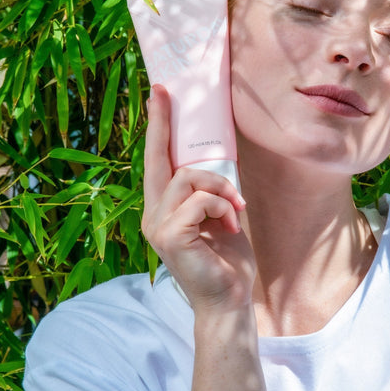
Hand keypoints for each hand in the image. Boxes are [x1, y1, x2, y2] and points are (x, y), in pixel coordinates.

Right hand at [142, 84, 255, 314]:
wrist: (229, 299)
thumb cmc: (226, 258)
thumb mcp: (219, 216)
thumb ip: (210, 191)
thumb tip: (216, 160)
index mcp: (164, 209)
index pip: (158, 163)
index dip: (157, 129)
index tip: (158, 96)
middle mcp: (153, 214)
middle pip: (157, 159)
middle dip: (161, 122)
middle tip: (163, 91)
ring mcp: (157, 225)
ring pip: (188, 177)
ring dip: (221, 189)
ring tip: (236, 210)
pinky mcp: (169, 235)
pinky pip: (201, 199)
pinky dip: (223, 206)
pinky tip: (231, 226)